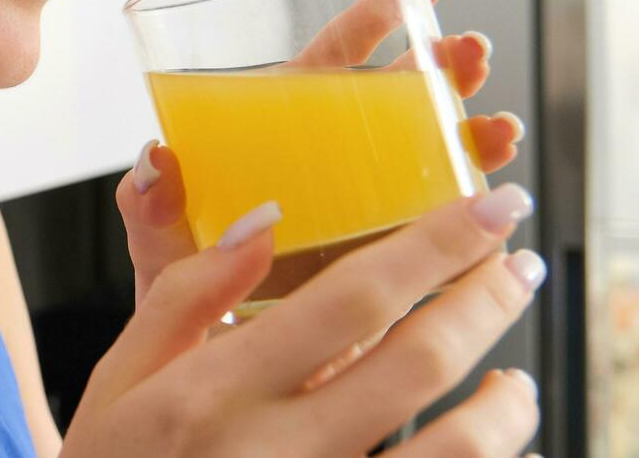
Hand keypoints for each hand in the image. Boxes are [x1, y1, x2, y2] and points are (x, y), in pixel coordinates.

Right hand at [63, 187, 547, 456]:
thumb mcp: (119, 380)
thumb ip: (184, 296)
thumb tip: (265, 218)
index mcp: (213, 392)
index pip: (351, 299)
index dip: (436, 245)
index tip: (490, 206)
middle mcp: (274, 451)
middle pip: (419, 363)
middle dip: (487, 301)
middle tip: (520, 263)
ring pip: (454, 452)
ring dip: (505, 406)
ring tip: (515, 380)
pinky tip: (496, 447)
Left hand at [118, 0, 521, 321]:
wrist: (215, 390)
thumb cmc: (185, 304)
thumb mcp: (162, 251)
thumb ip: (150, 209)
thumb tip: (154, 161)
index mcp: (278, 139)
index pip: (329, 61)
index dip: (376, 16)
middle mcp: (336, 168)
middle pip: (399, 99)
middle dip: (443, 67)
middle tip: (471, 52)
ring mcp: (375, 214)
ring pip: (436, 157)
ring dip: (474, 134)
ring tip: (499, 128)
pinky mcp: (400, 269)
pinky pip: (451, 232)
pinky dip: (480, 215)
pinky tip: (501, 208)